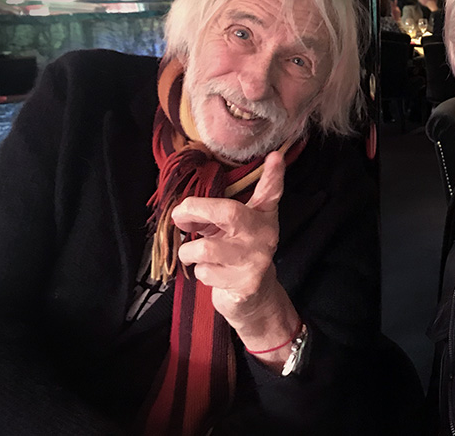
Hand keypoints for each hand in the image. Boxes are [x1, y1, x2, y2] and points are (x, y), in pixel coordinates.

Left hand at [172, 151, 298, 360]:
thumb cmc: (236, 253)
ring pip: (206, 248)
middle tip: (179, 215)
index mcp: (262, 216)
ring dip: (189, 250)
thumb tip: (181, 211)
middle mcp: (265, 235)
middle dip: (196, 209)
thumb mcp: (232, 228)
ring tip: (194, 253)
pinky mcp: (246, 284)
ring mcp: (257, 260)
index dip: (274, 175)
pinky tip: (213, 273)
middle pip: (230, 213)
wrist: (253, 298)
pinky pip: (206, 272)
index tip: (275, 156)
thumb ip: (213, 212)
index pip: (271, 192)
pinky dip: (200, 272)